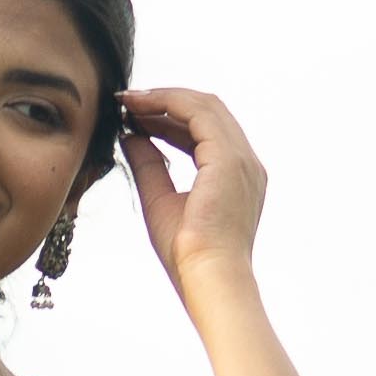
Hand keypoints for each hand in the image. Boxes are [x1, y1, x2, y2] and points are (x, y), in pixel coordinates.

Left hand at [119, 82, 267, 315]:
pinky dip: (168, 104)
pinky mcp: (229, 159)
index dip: (169, 118)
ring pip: (205, 106)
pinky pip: (199, 113)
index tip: (135, 115)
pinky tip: (140, 107)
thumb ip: (149, 165)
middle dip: (167, 101)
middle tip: (129, 101)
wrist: (207, 277)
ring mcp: (242, 159)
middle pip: (208, 112)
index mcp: (235, 176)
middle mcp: (246, 163)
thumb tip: (131, 137)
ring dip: (165, 98)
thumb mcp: (160, 200)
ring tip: (130, 100)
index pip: (204, 131)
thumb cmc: (187, 254)